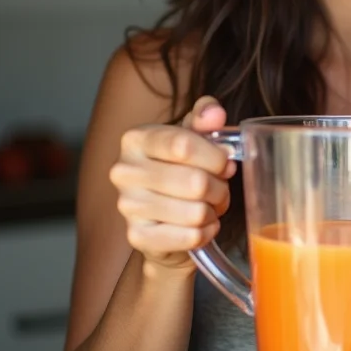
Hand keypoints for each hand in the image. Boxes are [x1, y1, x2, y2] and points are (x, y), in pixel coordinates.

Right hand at [110, 96, 234, 273]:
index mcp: (136, 139)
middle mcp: (124, 171)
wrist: (162, 215)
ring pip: (196, 212)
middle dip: (220, 187)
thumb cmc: (180, 168)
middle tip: (220, 187)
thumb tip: (214, 113)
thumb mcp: (193, 135)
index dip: (215, 157)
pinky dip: (206, 232)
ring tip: (210, 205)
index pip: (183, 145)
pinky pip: (191, 236)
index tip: (226, 162)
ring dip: (214, 210)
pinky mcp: (137, 237)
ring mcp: (127, 206)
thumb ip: (205, 118)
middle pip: (195, 182)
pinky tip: (202, 224)